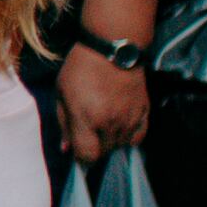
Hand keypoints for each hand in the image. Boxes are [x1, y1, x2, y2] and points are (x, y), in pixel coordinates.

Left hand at [58, 43, 151, 163]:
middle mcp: (109, 123)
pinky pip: (138, 137)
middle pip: (104, 152)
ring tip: (103, 125)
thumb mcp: (62, 93)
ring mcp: (129, 119)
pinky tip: (120, 126)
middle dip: (94, 148)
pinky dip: (128, 136)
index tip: (78, 151)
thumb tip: (66, 149)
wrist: (113, 48)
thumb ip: (64, 123)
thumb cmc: (81, 68)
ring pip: (120, 146)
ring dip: (110, 142)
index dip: (81, 158)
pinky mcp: (144, 112)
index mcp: (86, 118)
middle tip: (89, 133)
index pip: (87, 155)